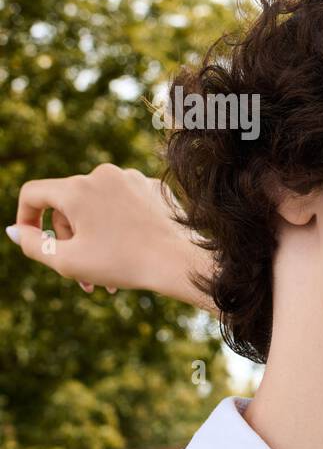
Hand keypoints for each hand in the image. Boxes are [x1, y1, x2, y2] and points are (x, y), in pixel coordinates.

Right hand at [7, 163, 213, 308]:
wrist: (180, 262)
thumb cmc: (123, 263)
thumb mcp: (67, 261)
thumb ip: (32, 244)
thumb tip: (15, 230)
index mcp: (77, 188)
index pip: (33, 193)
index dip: (25, 218)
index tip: (31, 239)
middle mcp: (103, 174)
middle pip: (68, 204)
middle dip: (68, 238)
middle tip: (80, 274)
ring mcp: (132, 178)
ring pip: (97, 206)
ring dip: (94, 236)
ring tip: (105, 271)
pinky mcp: (153, 187)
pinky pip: (124, 204)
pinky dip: (119, 225)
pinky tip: (130, 250)